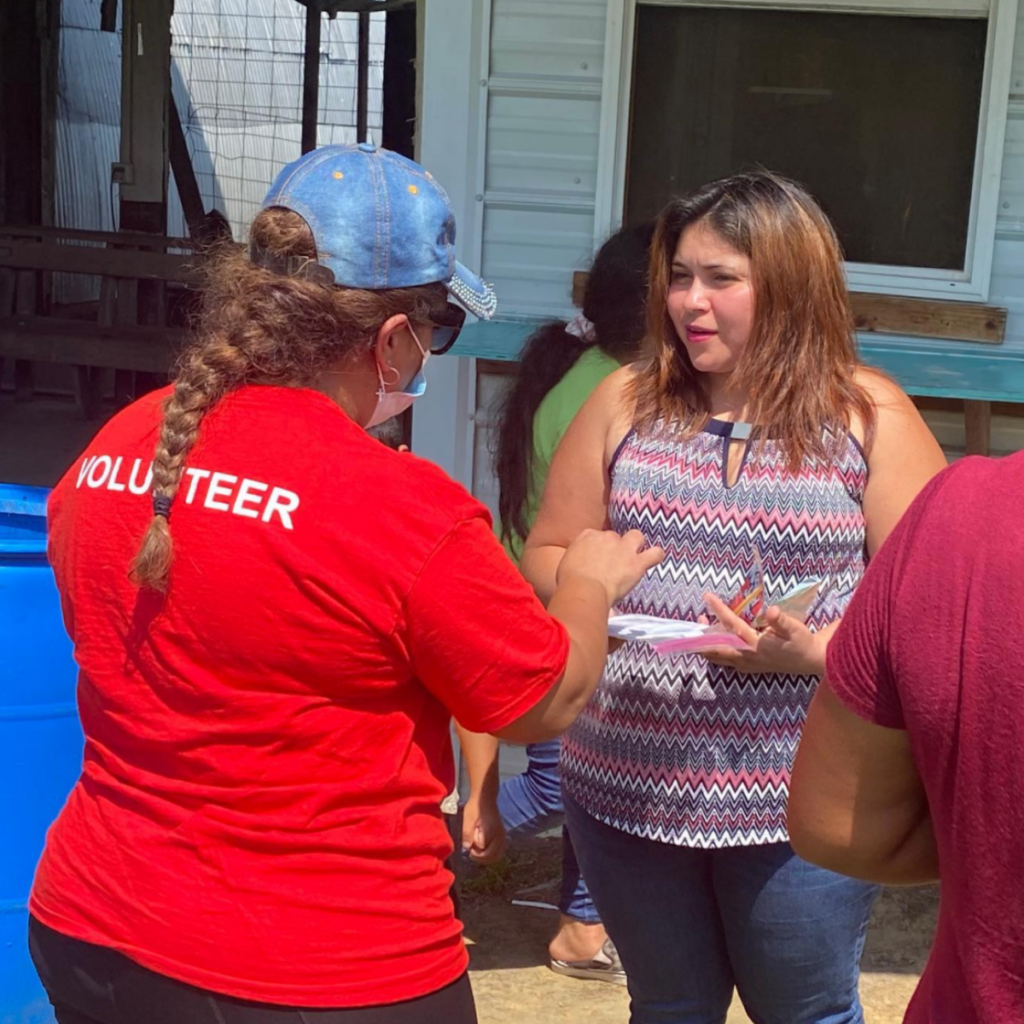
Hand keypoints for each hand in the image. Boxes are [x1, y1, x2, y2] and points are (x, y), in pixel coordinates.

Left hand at [461, 795, 506, 864]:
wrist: (485, 797)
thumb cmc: (475, 807)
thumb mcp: (468, 819)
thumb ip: (467, 834)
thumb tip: (467, 848)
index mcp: (493, 833)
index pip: (485, 853)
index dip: (475, 853)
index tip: (469, 848)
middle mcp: (501, 836)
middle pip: (493, 857)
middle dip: (481, 858)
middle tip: (472, 852)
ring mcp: (503, 836)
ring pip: (497, 855)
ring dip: (487, 857)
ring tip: (477, 851)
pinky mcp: (502, 835)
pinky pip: (498, 850)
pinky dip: (491, 853)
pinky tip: (482, 848)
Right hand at [557, 529, 663, 606]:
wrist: (583, 590)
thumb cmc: (569, 582)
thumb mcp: (566, 563)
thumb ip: (576, 559)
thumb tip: (580, 567)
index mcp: (587, 536)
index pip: (596, 535)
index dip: (598, 548)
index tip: (597, 559)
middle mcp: (606, 537)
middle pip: (615, 537)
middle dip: (616, 548)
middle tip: (613, 564)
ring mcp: (623, 548)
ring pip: (636, 537)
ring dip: (636, 546)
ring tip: (635, 557)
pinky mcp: (637, 562)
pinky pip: (655, 553)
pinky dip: (656, 556)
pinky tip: (655, 559)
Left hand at [698, 593, 827, 676]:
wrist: (809, 660)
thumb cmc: (801, 642)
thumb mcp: (795, 629)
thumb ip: (782, 621)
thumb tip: (772, 611)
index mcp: (756, 646)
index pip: (732, 626)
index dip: (719, 610)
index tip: (708, 596)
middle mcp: (747, 657)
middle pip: (716, 648)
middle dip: (702, 635)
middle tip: (696, 618)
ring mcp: (745, 664)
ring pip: (717, 656)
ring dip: (705, 643)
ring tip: (701, 625)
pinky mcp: (747, 666)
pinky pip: (724, 660)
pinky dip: (713, 650)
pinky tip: (712, 638)